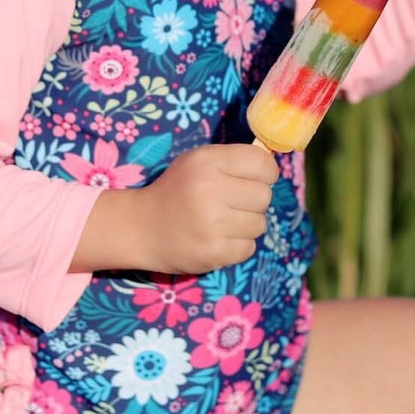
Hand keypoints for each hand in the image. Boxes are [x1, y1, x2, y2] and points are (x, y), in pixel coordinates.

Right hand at [136, 144, 279, 273]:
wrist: (141, 227)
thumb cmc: (176, 190)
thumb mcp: (198, 162)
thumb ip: (234, 160)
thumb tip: (273, 167)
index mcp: (207, 161)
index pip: (262, 163)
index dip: (264, 172)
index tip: (253, 179)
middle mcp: (210, 190)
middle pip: (264, 196)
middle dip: (252, 200)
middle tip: (231, 203)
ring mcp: (212, 224)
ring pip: (260, 223)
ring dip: (245, 224)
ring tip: (221, 222)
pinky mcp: (214, 253)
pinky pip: (249, 247)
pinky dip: (238, 245)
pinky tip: (217, 238)